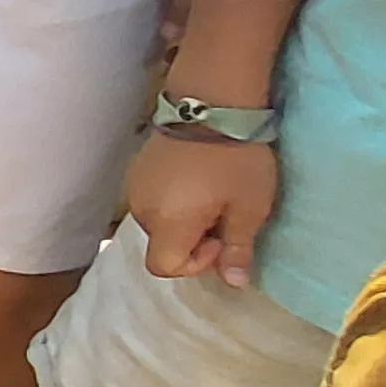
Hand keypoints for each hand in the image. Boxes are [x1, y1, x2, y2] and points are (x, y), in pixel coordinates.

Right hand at [128, 132, 277, 285]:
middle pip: (160, 243)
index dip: (194, 264)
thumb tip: (234, 283)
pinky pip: (151, 197)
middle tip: (222, 214)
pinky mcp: (137, 167)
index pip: (163, 267)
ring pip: (156, 220)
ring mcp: (135, 185)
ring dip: (180, 218)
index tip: (219, 239)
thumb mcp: (249, 208)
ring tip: (209, 194)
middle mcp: (142, 208)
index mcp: (168, 222)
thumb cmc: (236, 160)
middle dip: (190, 239)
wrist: (212, 103)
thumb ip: (238, 248)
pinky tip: (195, 178)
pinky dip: (171, 198)